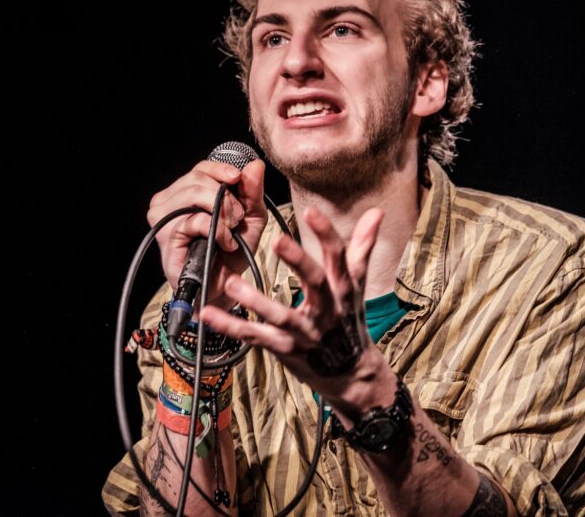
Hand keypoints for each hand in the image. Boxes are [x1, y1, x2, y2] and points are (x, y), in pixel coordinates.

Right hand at [148, 158, 267, 308]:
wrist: (224, 287)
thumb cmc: (233, 253)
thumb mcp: (251, 218)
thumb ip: (253, 192)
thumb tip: (255, 164)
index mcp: (187, 194)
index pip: (200, 168)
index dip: (221, 170)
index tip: (237, 179)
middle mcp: (170, 202)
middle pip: (197, 178)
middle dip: (226, 197)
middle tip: (237, 218)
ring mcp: (164, 218)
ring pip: (194, 194)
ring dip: (222, 212)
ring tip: (231, 230)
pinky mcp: (166, 235)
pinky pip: (196, 219)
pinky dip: (218, 230)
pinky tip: (225, 242)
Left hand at [201, 206, 389, 406]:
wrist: (351, 374)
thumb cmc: (349, 320)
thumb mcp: (356, 284)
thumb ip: (362, 247)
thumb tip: (375, 212)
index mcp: (343, 290)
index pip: (339, 257)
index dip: (327, 234)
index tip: (312, 212)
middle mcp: (327, 310)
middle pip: (316, 283)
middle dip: (299, 262)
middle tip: (278, 241)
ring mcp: (305, 333)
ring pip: (281, 316)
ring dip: (256, 301)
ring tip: (233, 284)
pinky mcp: (285, 350)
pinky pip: (255, 337)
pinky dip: (231, 326)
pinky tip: (209, 314)